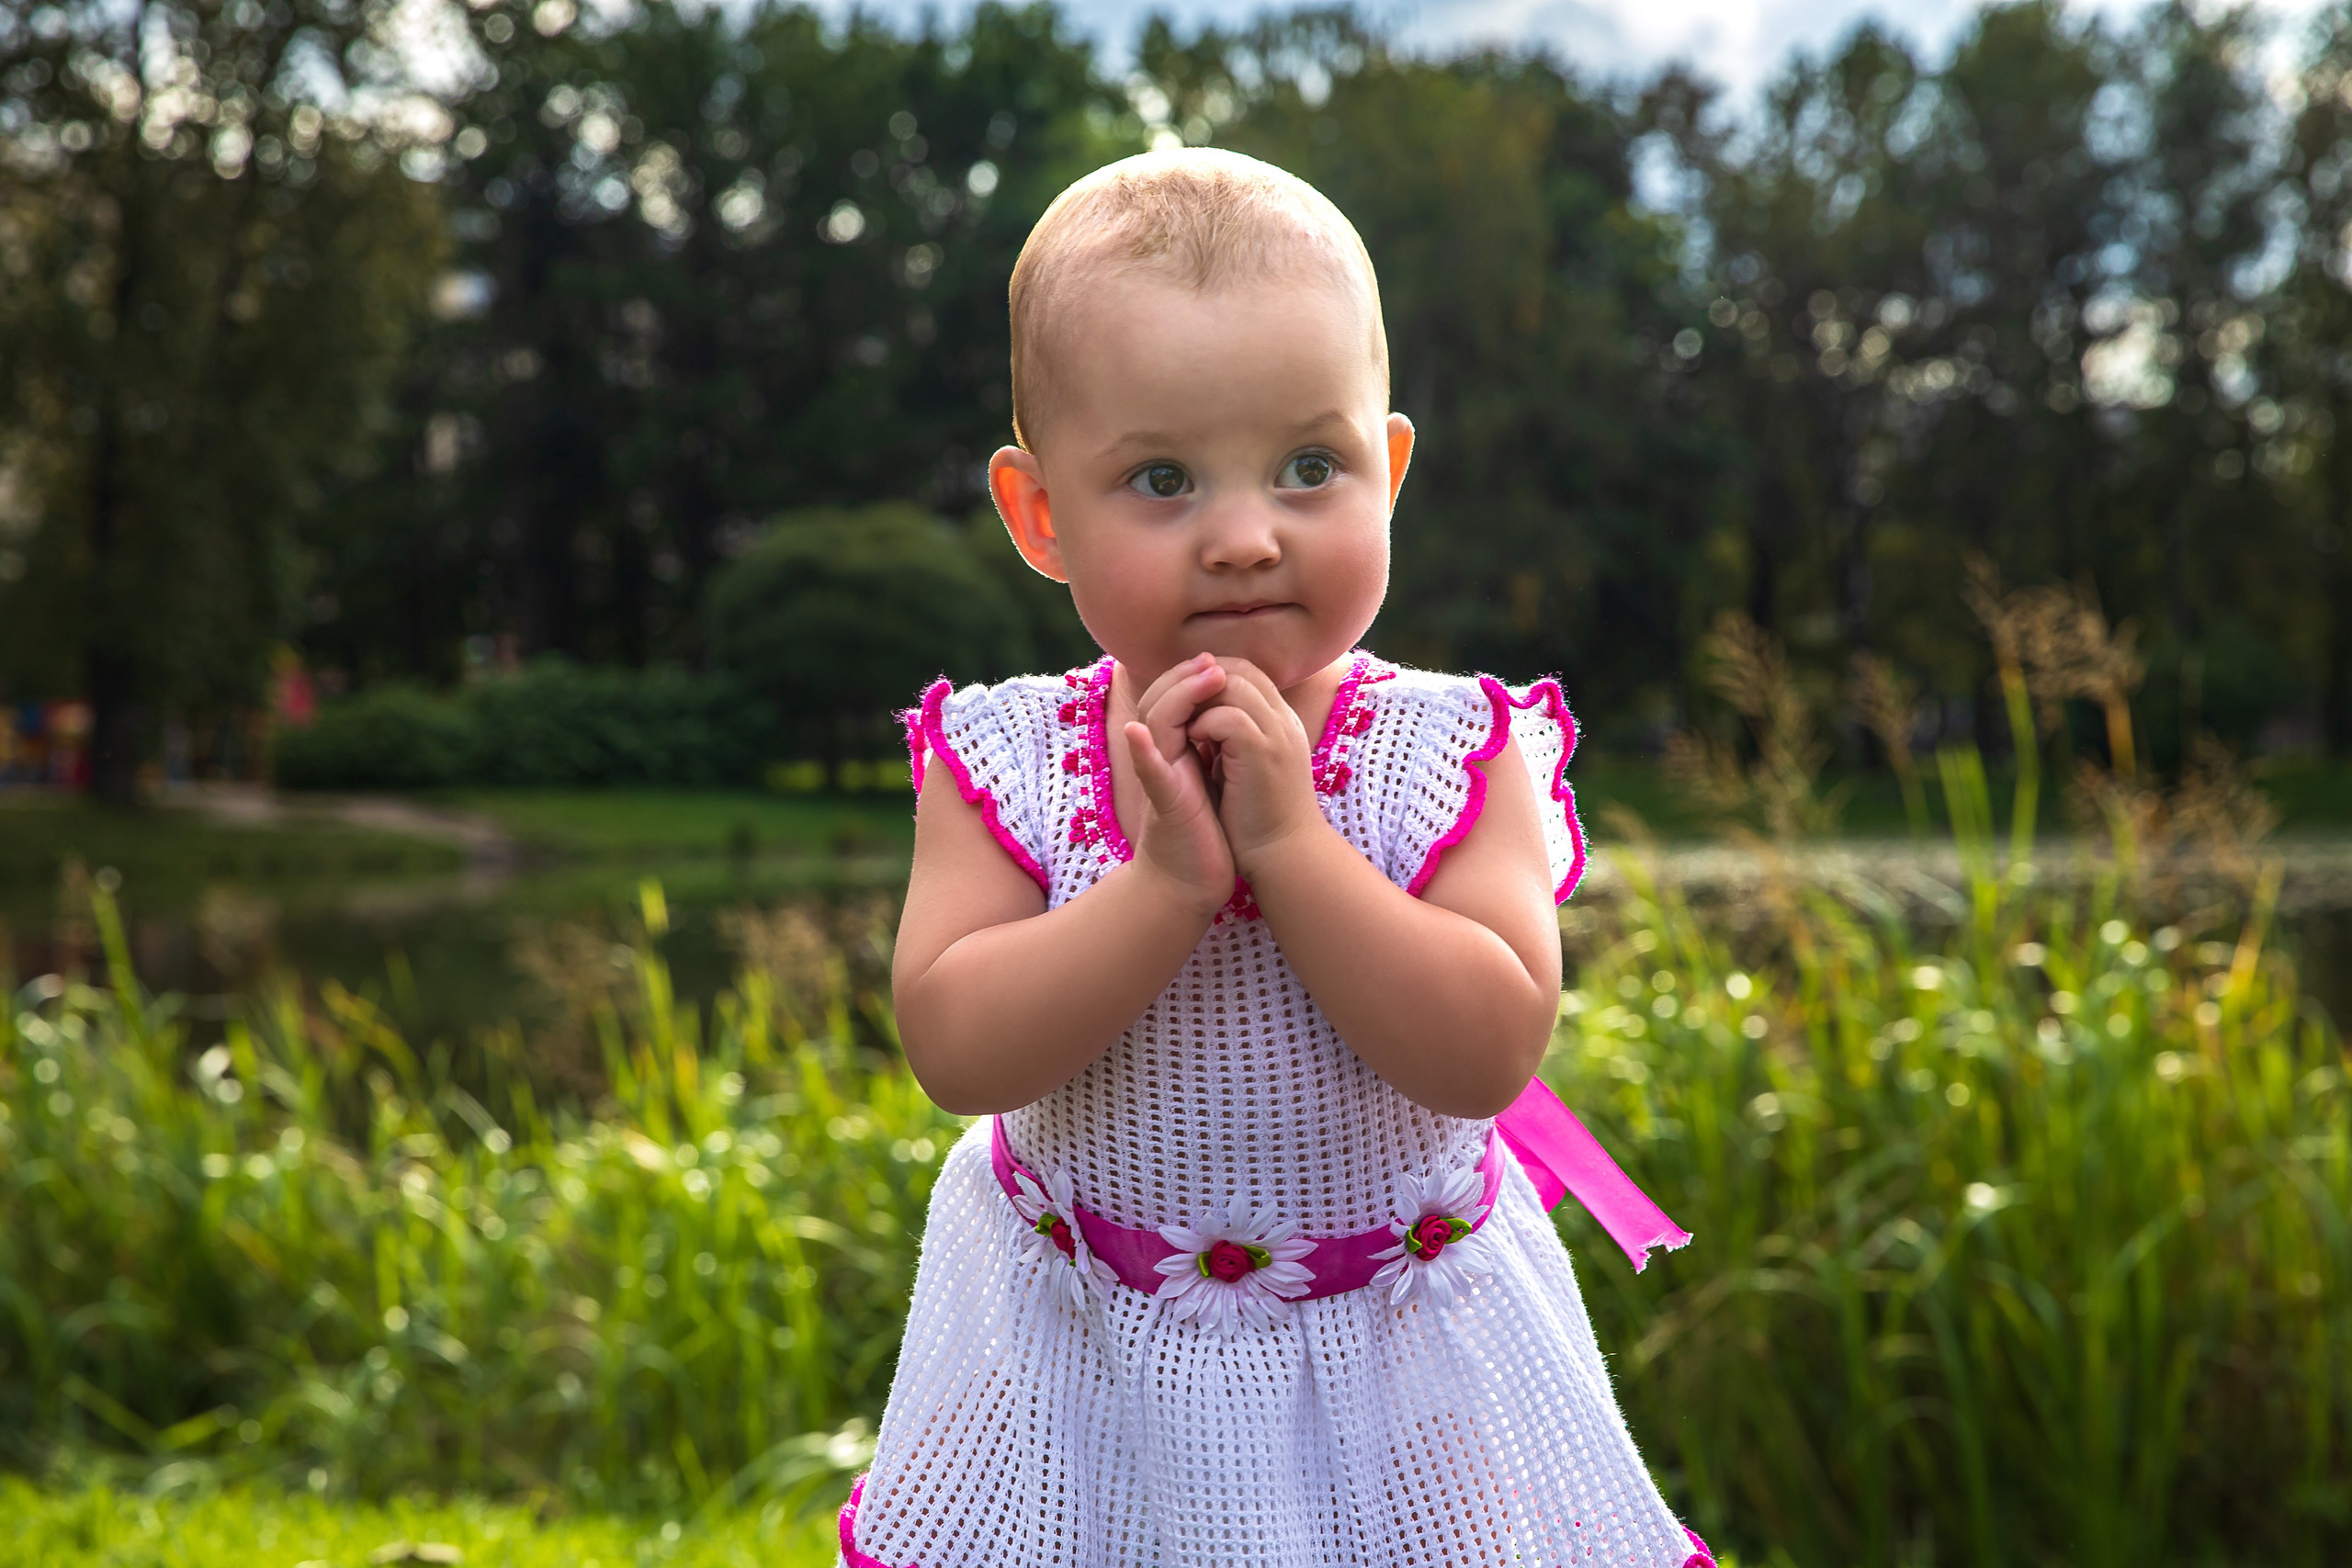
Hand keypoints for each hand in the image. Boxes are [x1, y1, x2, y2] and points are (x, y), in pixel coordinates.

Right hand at [1121, 654, 1234, 916]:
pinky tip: (1138, 734)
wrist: (1194, 881)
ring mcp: (1161, 779)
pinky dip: (1144, 753)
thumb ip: (1214, 746)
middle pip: (1159, 701)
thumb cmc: (1209, 831)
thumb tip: (1231, 714)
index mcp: (1178, 750)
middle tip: (1210, 660)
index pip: (1174, 699)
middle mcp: (1163, 758)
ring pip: (1154, 725)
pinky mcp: (1165, 804)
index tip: (1219, 661)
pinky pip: (1151, 773)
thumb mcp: (1215, 778)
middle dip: (1184, 676)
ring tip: (1204, 675)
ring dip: (1176, 697)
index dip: (1191, 676)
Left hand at [1184, 658, 1324, 874]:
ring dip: (1198, 700)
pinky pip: (1229, 717)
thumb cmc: (1261, 817)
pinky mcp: (1264, 753)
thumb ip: (1232, 738)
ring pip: (1233, 683)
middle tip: (1174, 708)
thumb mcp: (1246, 766)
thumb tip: (1203, 719)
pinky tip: (1192, 743)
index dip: (1208, 676)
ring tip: (1182, 726)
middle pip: (1237, 668)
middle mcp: (1282, 718)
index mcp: (1279, 720)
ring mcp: (1276, 733)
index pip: (1245, 670)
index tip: (1182, 699)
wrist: (1285, 854)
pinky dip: (1204, 724)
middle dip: (1197, 681)